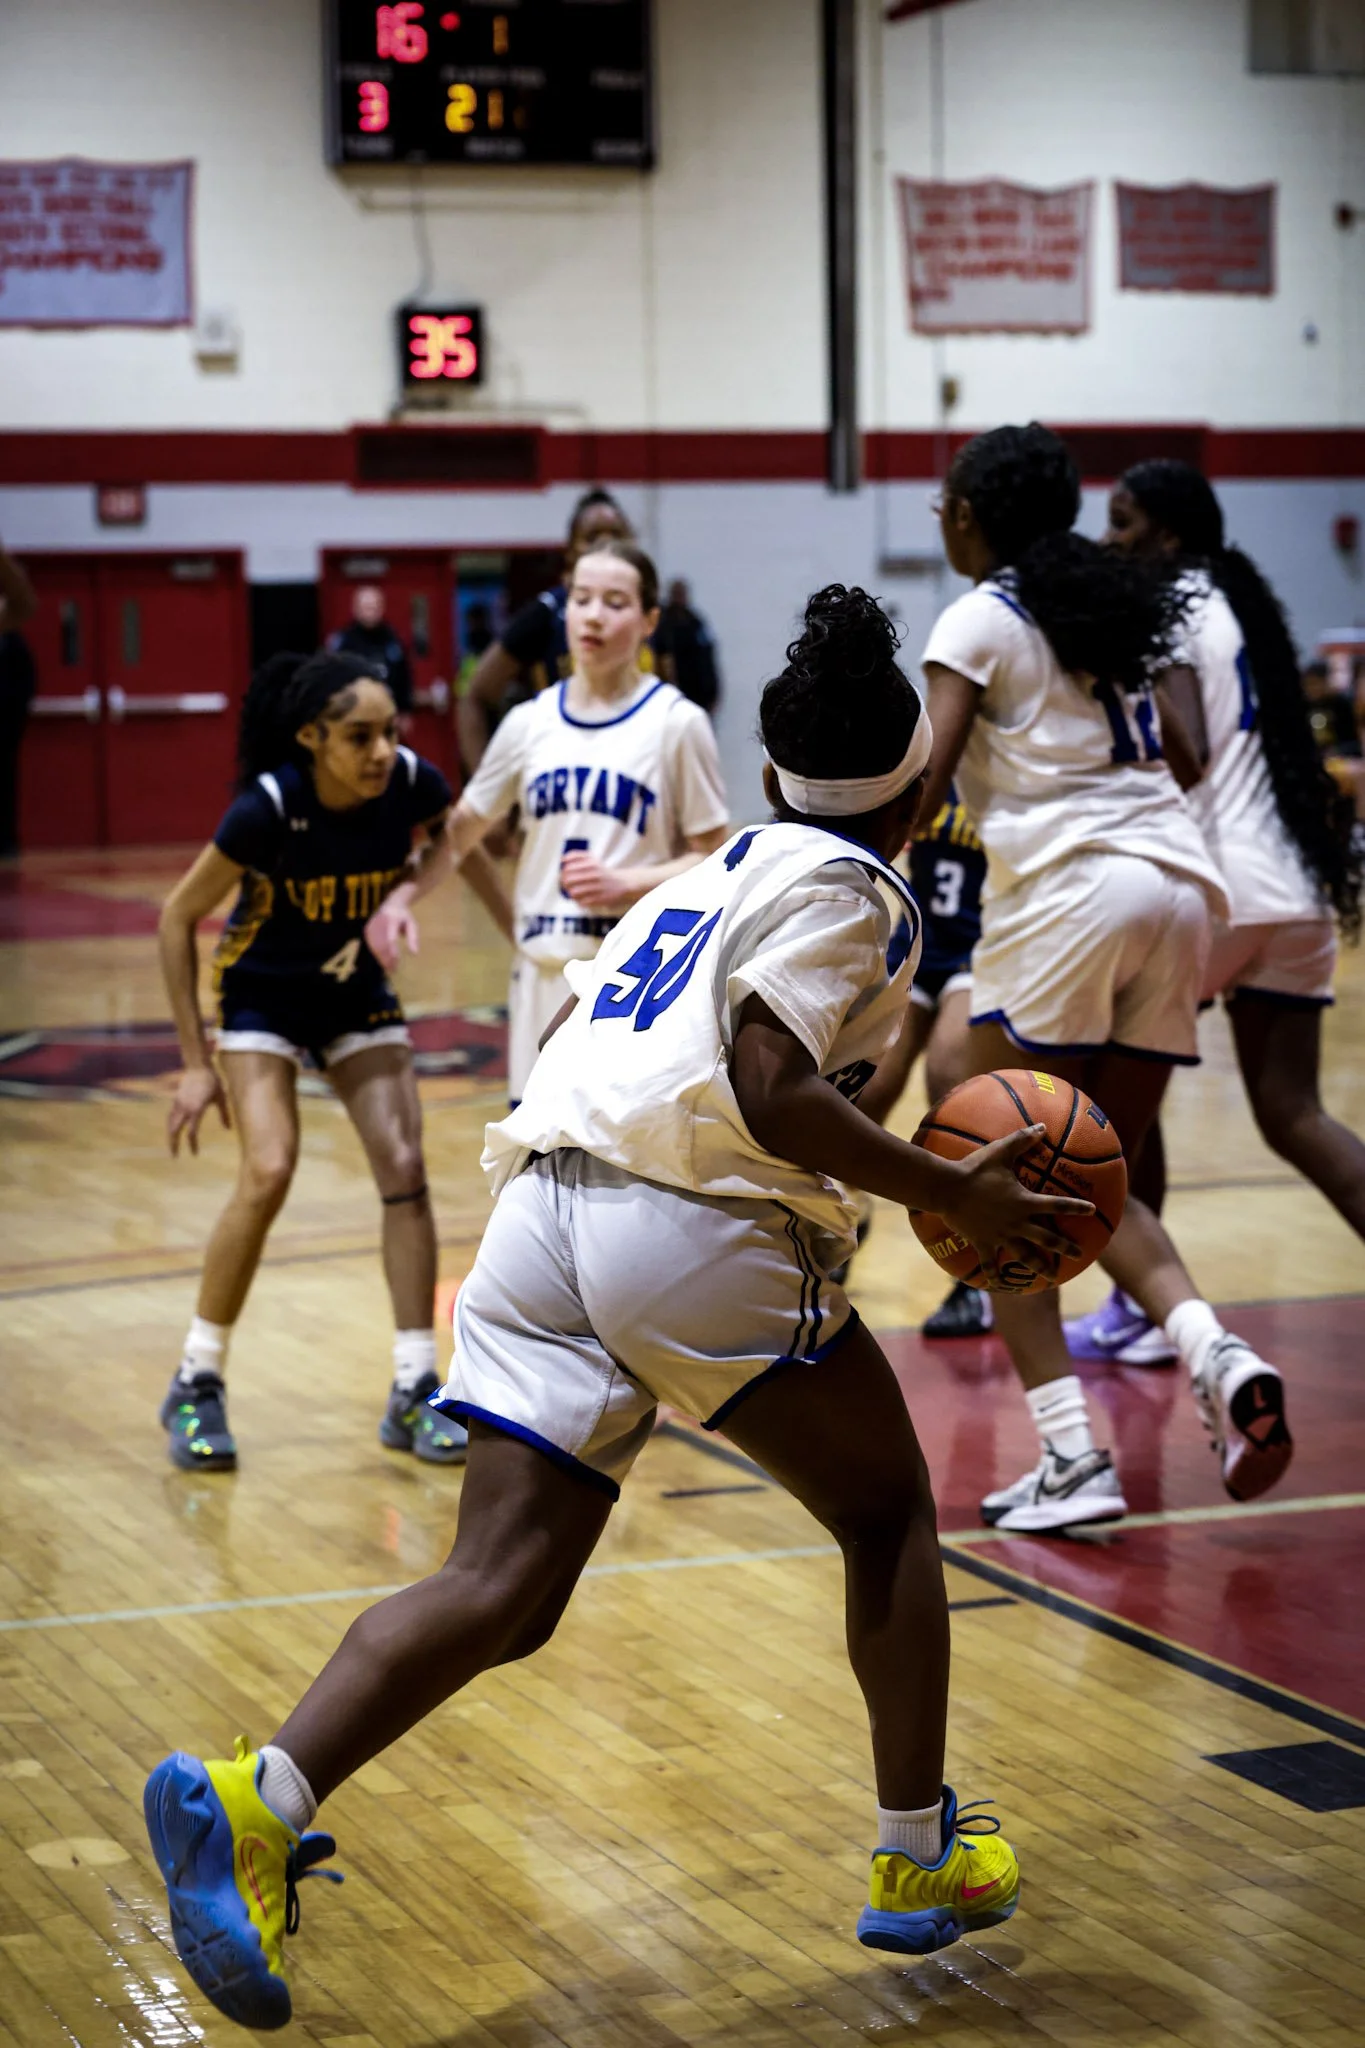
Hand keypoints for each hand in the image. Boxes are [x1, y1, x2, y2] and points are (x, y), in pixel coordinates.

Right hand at [168, 1064, 229, 1157]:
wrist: (198, 1066)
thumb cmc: (213, 1081)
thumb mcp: (221, 1098)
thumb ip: (224, 1114)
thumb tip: (228, 1129)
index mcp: (197, 1109)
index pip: (192, 1132)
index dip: (193, 1144)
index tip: (194, 1154)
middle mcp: (185, 1108)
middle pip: (175, 1130)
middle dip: (173, 1143)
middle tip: (174, 1156)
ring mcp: (178, 1103)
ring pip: (170, 1123)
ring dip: (170, 1135)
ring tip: (172, 1145)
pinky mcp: (176, 1099)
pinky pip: (171, 1115)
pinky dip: (171, 1125)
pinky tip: (173, 1130)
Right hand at [365, 896, 419, 972]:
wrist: (391, 904)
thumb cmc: (404, 917)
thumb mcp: (412, 925)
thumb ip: (413, 938)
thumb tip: (414, 954)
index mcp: (392, 919)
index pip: (390, 937)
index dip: (392, 950)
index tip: (396, 961)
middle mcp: (379, 922)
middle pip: (382, 944)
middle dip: (387, 959)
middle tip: (394, 970)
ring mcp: (371, 926)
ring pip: (375, 947)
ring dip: (382, 959)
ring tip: (389, 968)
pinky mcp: (367, 930)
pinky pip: (372, 945)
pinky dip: (378, 954)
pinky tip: (384, 961)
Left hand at [560, 852, 634, 913]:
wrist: (622, 884)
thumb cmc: (602, 871)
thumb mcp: (592, 859)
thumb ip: (577, 855)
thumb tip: (562, 859)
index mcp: (591, 863)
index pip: (567, 868)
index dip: (562, 873)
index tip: (564, 875)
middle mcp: (594, 874)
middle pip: (568, 880)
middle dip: (564, 883)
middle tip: (566, 884)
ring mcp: (597, 887)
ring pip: (573, 892)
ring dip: (570, 892)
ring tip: (573, 891)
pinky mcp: (599, 898)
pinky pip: (581, 901)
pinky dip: (578, 900)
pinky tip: (581, 898)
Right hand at [938, 1125, 1093, 1287]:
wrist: (947, 1188)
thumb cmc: (975, 1169)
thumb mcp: (1001, 1151)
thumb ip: (1024, 1140)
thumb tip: (1042, 1127)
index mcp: (1025, 1202)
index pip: (1057, 1204)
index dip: (1076, 1207)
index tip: (1091, 1210)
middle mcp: (1017, 1222)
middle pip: (1047, 1238)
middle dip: (1065, 1247)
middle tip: (1079, 1255)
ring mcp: (1000, 1235)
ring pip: (1024, 1255)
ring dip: (1039, 1266)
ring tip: (1050, 1276)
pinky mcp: (982, 1242)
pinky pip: (989, 1262)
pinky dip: (993, 1273)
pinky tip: (997, 1284)